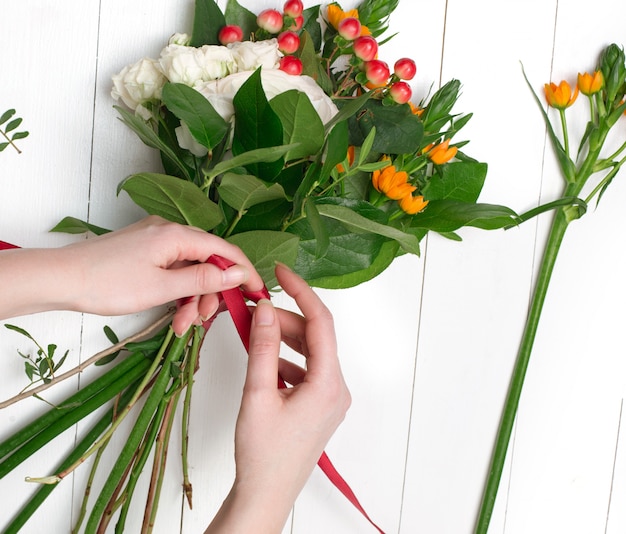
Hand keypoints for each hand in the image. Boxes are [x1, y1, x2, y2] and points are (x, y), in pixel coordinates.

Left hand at [0, 216, 263, 333]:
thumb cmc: (108, 283)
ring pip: (190, 270)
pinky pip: (173, 272)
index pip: (225, 250)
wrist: (61, 280)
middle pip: (208, 262)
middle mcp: (170, 232)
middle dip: (209, 294)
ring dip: (191, 299)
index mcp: (177, 235)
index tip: (257, 295)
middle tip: (202, 321)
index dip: (245, 273)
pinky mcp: (146, 253)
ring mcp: (156, 242)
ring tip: (180, 325)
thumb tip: (238, 274)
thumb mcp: (162, 287)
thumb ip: (203, 280)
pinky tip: (173, 315)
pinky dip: (177, 293)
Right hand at [206, 263, 350, 532]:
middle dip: (283, 320)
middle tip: (252, 310)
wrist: (266, 494)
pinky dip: (285, 359)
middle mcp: (336, 388)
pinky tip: (263, 363)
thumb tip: (264, 309)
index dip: (301, 291)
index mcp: (328, 384)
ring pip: (309, 353)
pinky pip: (306, 370)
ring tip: (253, 334)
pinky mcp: (320, 405)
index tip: (281, 271)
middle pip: (314, 337)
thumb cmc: (263, 454)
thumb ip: (262, 348)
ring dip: (282, 339)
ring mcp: (330, 398)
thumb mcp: (258, 394)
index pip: (321, 322)